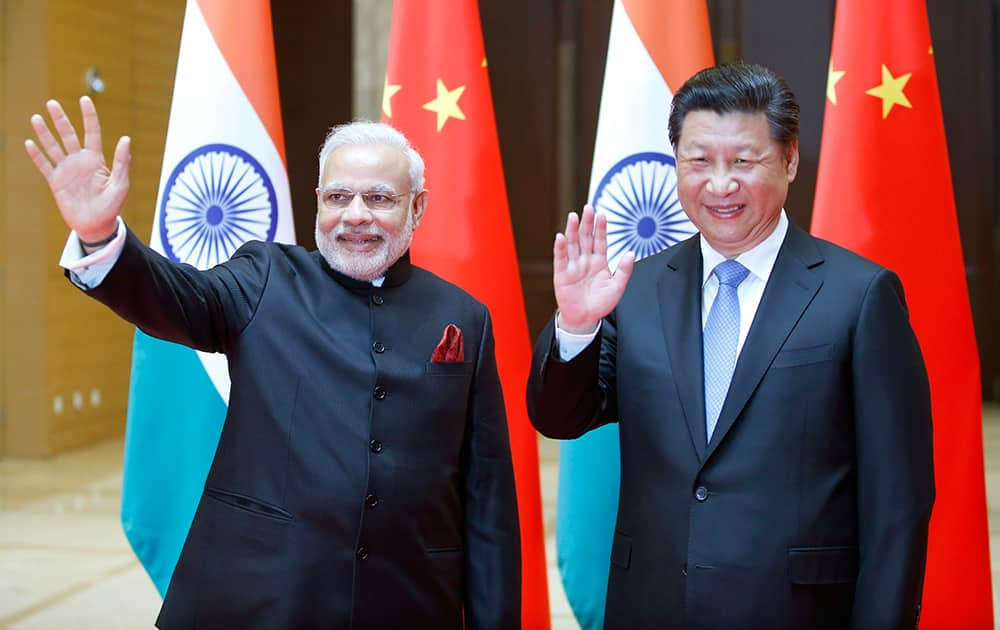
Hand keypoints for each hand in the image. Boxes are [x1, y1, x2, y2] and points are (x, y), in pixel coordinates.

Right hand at [24, 96, 129, 242]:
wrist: (97, 225)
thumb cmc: (112, 205)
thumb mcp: (121, 184)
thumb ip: (122, 161)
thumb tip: (126, 138)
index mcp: (96, 160)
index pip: (92, 132)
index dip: (89, 116)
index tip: (84, 99)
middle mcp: (80, 161)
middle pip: (68, 135)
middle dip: (60, 119)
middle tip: (52, 103)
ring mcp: (66, 171)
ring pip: (53, 147)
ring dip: (44, 133)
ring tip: (36, 117)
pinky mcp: (56, 182)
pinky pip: (44, 166)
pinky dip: (37, 155)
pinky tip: (29, 143)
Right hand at [553, 205, 634, 332]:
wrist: (585, 319)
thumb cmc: (600, 304)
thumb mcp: (617, 287)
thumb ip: (624, 270)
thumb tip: (631, 253)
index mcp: (599, 262)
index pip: (600, 241)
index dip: (601, 228)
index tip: (602, 214)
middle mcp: (585, 261)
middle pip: (585, 238)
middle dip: (587, 223)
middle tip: (588, 208)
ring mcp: (573, 266)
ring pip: (573, 244)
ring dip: (572, 230)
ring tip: (573, 216)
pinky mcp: (562, 275)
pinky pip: (560, 259)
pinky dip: (560, 248)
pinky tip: (561, 237)